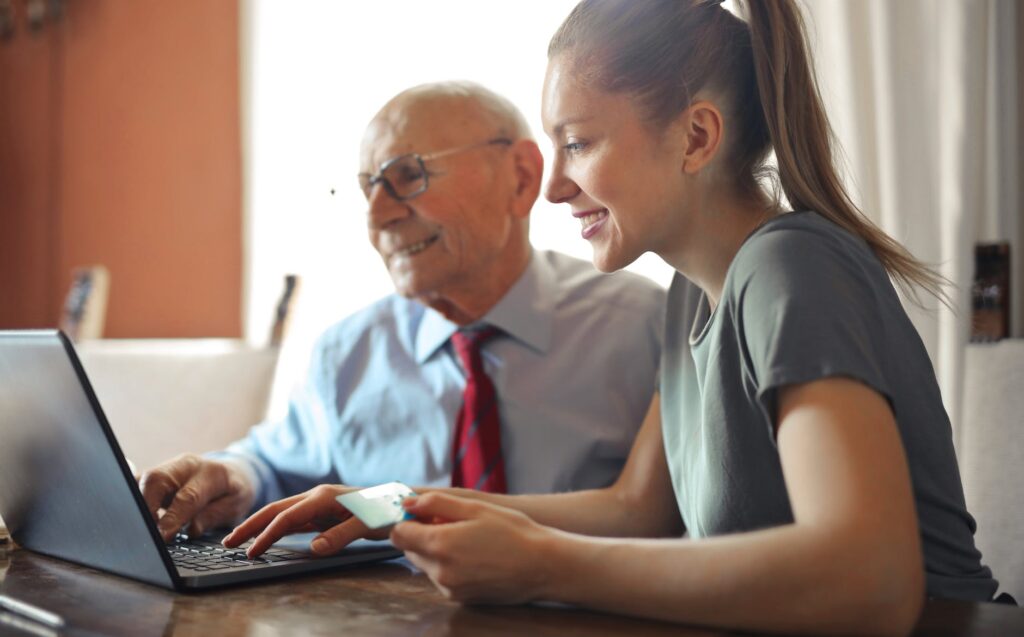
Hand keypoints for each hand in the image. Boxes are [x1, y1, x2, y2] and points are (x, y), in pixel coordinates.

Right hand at [139, 454, 255, 541]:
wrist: (232, 472)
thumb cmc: (233, 492)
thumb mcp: (235, 506)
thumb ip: (213, 516)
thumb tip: (191, 529)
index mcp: (211, 473)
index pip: (188, 496)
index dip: (173, 517)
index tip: (163, 536)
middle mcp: (186, 465)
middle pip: (157, 480)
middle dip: (146, 507)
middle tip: (146, 532)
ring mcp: (169, 467)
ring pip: (144, 480)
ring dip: (137, 504)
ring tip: (140, 528)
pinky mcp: (157, 474)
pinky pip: (139, 483)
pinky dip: (134, 499)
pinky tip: (134, 516)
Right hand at [223, 484, 387, 558]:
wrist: (401, 501)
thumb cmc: (387, 510)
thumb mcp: (367, 525)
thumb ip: (341, 535)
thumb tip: (313, 549)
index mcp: (324, 497)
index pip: (287, 517)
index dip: (267, 535)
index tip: (251, 552)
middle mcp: (317, 496)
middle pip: (275, 510)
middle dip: (250, 525)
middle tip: (227, 543)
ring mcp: (318, 503)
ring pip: (281, 513)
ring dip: (259, 526)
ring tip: (239, 541)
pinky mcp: (322, 511)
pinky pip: (293, 520)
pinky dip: (276, 528)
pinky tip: (267, 537)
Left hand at [391, 492, 555, 603]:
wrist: (542, 566)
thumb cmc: (513, 532)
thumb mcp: (475, 508)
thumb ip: (435, 503)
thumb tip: (408, 503)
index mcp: (440, 545)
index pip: (398, 534)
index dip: (407, 520)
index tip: (423, 513)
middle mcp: (439, 571)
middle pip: (410, 550)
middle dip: (422, 535)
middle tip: (451, 524)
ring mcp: (449, 588)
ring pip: (426, 565)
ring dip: (436, 551)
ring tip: (468, 540)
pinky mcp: (459, 598)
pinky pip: (441, 578)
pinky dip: (449, 566)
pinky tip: (474, 557)